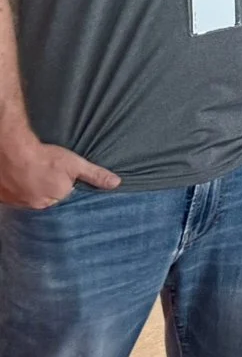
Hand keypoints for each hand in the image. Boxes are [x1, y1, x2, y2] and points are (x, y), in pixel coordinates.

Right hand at [0, 131, 117, 207]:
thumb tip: (116, 183)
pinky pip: (15, 197)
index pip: (65, 196)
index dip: (65, 184)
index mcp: (56, 199)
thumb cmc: (45, 156)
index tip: (61, 176)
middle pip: (48, 198)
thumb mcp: (76, 164)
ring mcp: (19, 202)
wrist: (12, 151)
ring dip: (33, 189)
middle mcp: (37, 205)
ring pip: (30, 198)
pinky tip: (22, 178)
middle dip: (49, 188)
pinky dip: (18, 189)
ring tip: (35, 174)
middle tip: (46, 173)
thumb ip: (95, 175)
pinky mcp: (5, 198)